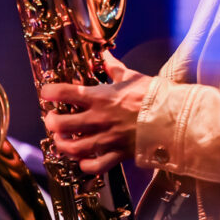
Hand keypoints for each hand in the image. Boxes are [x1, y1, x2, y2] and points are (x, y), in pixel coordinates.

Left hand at [39, 50, 152, 174]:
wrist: (174, 117)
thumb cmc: (153, 95)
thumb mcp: (132, 76)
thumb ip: (114, 67)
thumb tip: (105, 54)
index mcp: (101, 97)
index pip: (66, 92)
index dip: (50, 92)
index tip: (46, 92)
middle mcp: (99, 119)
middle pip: (62, 124)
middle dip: (52, 122)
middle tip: (52, 120)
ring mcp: (107, 138)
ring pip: (74, 147)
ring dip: (63, 145)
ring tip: (62, 141)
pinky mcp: (118, 154)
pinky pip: (96, 166)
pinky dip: (86, 165)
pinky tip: (83, 161)